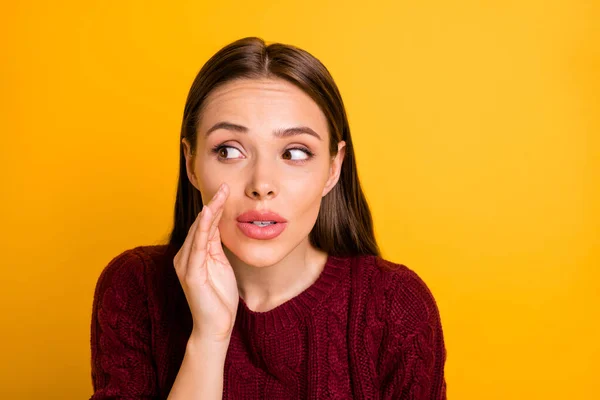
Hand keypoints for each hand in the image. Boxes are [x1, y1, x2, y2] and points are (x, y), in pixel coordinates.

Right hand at [173, 182, 238, 342]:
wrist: (216, 326)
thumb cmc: (220, 298)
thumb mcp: (220, 265)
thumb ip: (215, 246)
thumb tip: (218, 225)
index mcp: (192, 254)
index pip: (204, 226)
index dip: (215, 208)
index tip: (225, 190)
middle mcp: (185, 256)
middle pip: (200, 224)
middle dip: (213, 204)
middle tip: (225, 186)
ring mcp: (186, 264)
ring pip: (198, 231)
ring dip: (210, 211)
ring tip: (220, 195)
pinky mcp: (191, 272)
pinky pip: (197, 246)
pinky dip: (203, 228)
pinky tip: (208, 214)